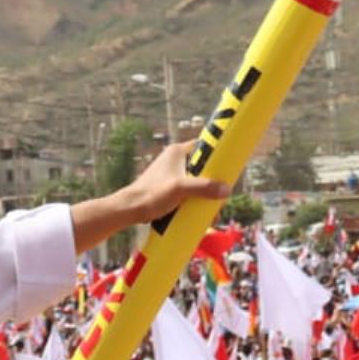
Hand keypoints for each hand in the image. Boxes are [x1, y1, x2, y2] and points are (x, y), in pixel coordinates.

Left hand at [70, 142, 232, 251]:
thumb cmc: (151, 194)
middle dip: (213, 181)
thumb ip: (204, 187)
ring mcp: (172, 175)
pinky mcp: (169, 189)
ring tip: (211, 209)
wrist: (129, 210)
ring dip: (205, 194)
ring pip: (197, 182)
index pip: (204, 146)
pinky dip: (195, 201)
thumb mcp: (181, 189)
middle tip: (220, 194)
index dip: (218, 154)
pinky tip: (199, 214)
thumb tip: (226, 189)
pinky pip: (188, 192)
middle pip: (203, 167)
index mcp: (177, 152)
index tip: (229, 166)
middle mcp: (175, 160)